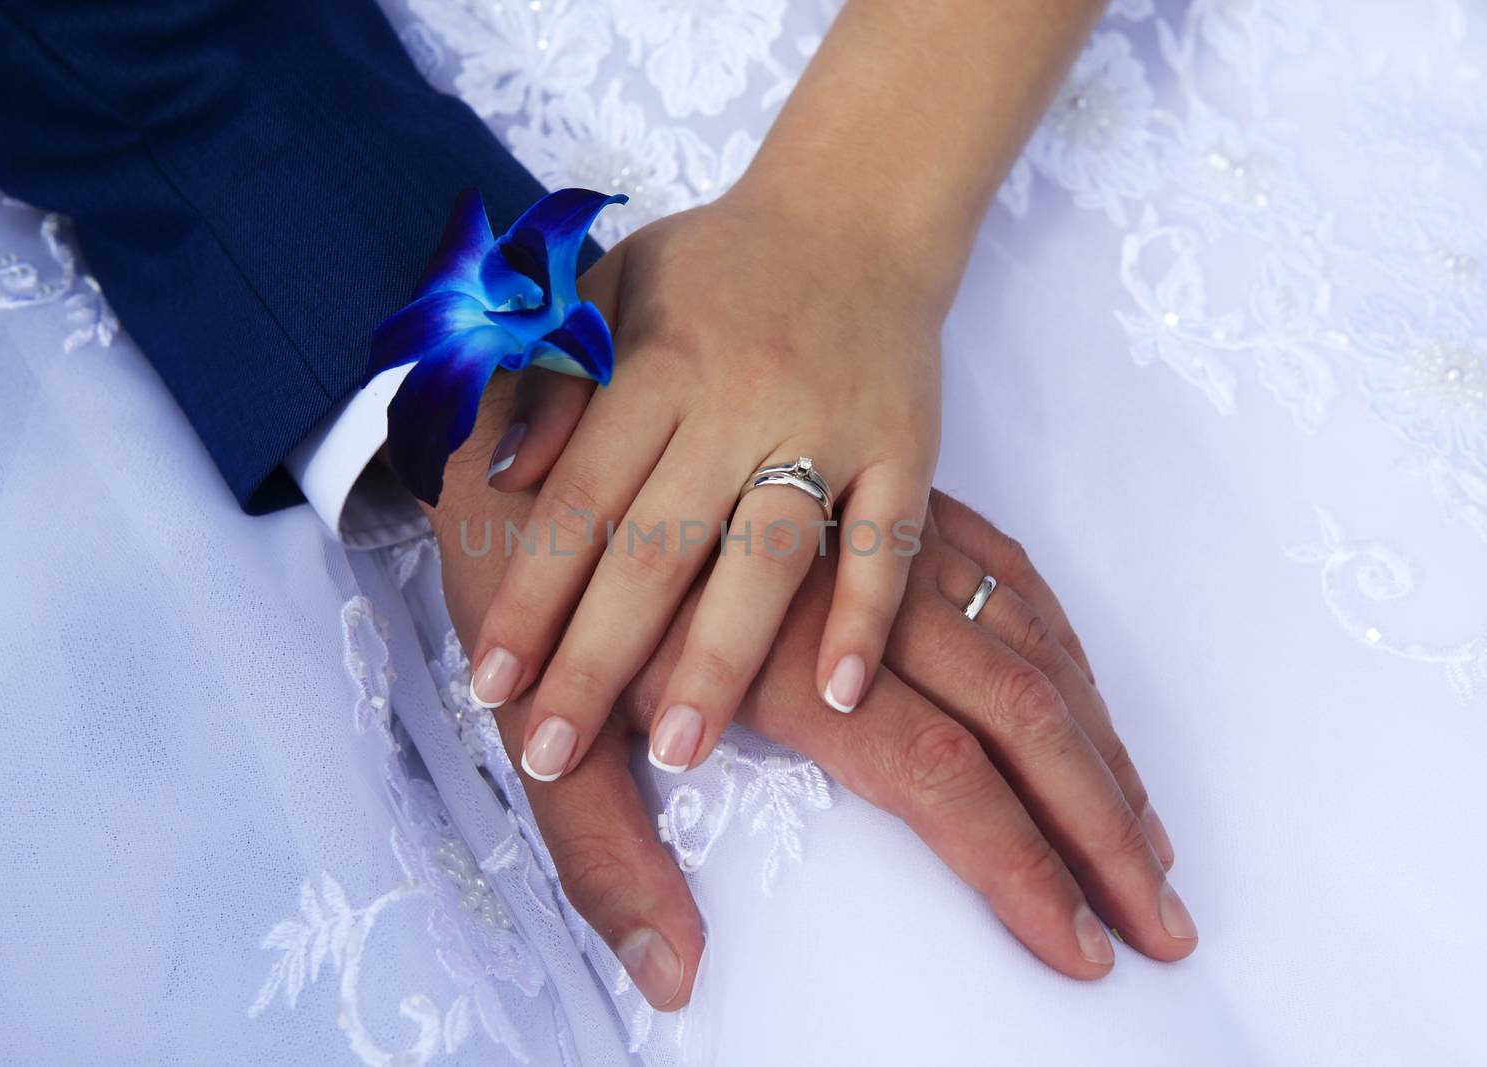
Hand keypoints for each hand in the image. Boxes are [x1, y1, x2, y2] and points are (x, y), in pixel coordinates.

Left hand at [427, 381, 1195, 1008]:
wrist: (548, 349)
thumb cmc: (513, 526)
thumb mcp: (530, 697)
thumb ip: (591, 833)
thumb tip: (672, 977)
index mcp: (770, 640)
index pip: (931, 775)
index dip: (1012, 869)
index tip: (1077, 952)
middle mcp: (848, 582)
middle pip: (1011, 714)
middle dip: (1090, 829)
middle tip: (1155, 934)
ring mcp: (875, 526)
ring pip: (1025, 647)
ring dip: (1098, 756)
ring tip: (1152, 857)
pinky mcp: (882, 487)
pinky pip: (1002, 574)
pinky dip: (1059, 659)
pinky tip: (1094, 725)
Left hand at [468, 188, 947, 782]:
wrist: (857, 213)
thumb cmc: (717, 269)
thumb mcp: (612, 289)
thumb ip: (555, 376)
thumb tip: (502, 474)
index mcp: (657, 362)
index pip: (580, 501)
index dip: (532, 597)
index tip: (492, 685)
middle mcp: (739, 398)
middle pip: (658, 546)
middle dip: (599, 656)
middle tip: (553, 750)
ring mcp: (830, 426)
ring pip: (768, 559)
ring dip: (723, 658)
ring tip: (679, 751)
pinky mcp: (907, 446)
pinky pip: (889, 542)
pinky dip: (866, 616)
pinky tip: (838, 694)